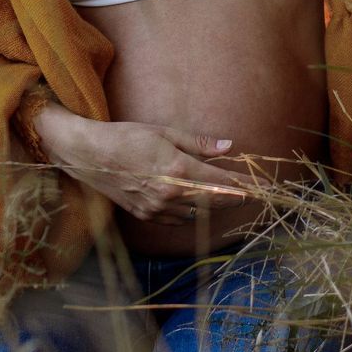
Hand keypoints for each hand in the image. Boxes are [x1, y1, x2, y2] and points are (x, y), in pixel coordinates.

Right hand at [34, 109, 254, 223]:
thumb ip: (199, 143)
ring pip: (196, 213)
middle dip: (235, 198)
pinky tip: (195, 204)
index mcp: (177, 169)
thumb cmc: (128, 137)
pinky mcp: (145, 215)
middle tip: (252, 195)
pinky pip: (176, 219)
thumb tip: (228, 146)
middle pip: (212, 202)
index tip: (260, 187)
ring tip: (228, 198)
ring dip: (213, 206)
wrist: (90, 155)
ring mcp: (156, 208)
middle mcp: (169, 193)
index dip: (242, 185)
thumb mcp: (165, 132)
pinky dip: (190, 212)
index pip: (219, 181)